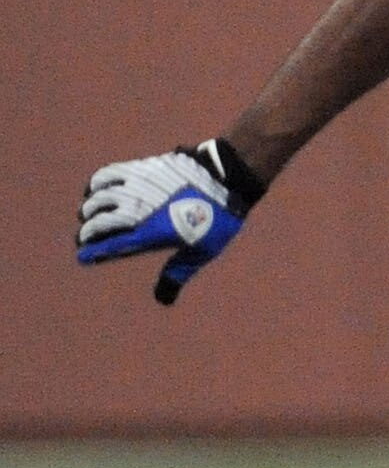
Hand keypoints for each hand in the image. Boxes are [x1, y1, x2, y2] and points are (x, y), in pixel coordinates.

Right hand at [76, 139, 265, 304]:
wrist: (227, 179)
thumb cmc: (218, 219)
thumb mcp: (201, 252)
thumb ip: (177, 273)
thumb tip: (163, 299)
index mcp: (153, 234)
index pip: (111, 246)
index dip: (93, 252)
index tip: (83, 257)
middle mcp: (140, 211)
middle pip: (97, 222)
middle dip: (87, 232)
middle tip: (86, 236)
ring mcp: (138, 187)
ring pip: (97, 198)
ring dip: (90, 207)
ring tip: (91, 212)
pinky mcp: (141, 168)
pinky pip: (107, 174)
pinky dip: (97, 183)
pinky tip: (96, 189)